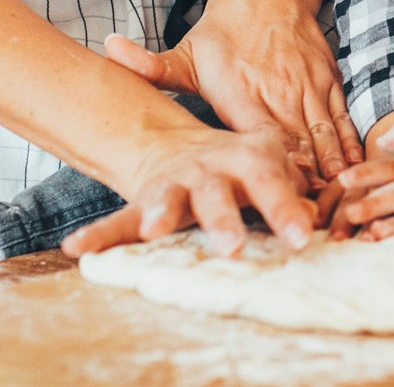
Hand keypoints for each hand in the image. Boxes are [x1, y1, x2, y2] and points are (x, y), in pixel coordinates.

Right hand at [62, 121, 317, 257]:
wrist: (180, 145)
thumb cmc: (240, 164)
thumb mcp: (272, 164)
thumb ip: (294, 193)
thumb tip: (316, 217)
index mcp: (245, 159)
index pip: (271, 182)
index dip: (287, 208)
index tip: (303, 237)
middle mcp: (207, 171)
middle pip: (216, 194)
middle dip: (223, 219)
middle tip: (232, 247)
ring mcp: (173, 186)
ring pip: (167, 201)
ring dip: (160, 214)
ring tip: (152, 228)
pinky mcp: (143, 202)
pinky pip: (118, 220)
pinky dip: (99, 235)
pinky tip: (76, 249)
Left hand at [106, 0, 362, 178]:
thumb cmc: (223, 31)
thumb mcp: (185, 52)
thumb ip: (150, 65)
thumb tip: (108, 47)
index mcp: (242, 96)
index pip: (257, 142)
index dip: (269, 173)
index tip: (276, 202)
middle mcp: (279, 94)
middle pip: (295, 146)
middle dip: (304, 184)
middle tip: (311, 218)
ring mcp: (307, 88)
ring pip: (323, 135)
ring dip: (330, 170)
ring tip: (336, 202)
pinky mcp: (327, 82)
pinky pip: (340, 119)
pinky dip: (347, 146)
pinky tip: (351, 170)